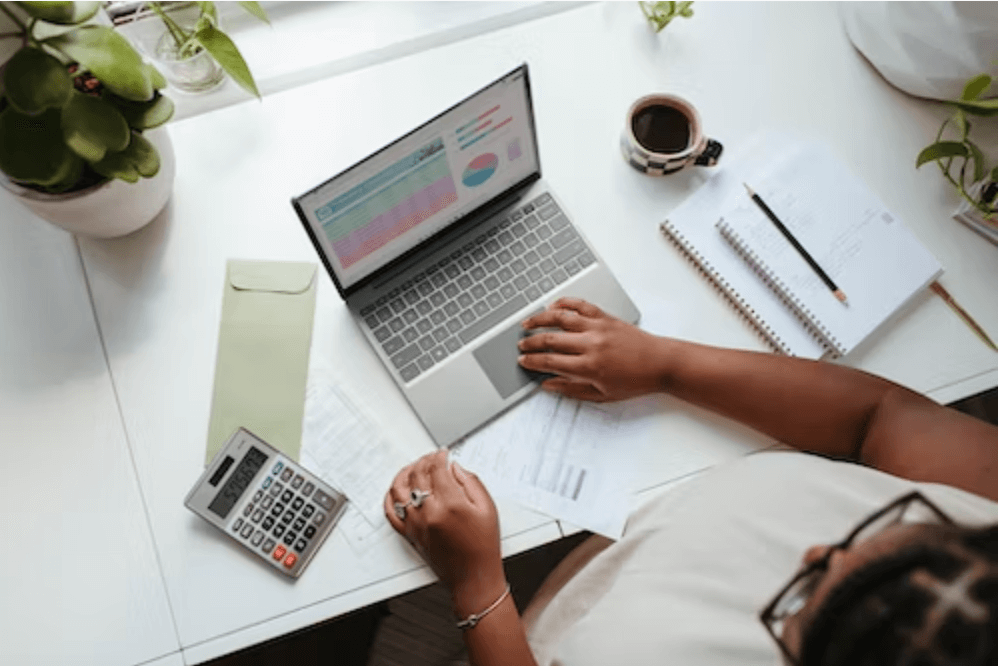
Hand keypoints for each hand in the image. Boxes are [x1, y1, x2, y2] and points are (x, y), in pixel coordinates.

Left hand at [384, 451, 505, 615]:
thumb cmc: (483, 546)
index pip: (437, 469)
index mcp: (451, 504)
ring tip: (413, 468)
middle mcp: (429, 512)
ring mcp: (416, 523)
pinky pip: (390, 512)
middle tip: (432, 458)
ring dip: (405, 473)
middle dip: (424, 461)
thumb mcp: (488, 508)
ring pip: (399, 489)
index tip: (443, 453)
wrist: (473, 577)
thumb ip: (471, 482)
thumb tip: (455, 467)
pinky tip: (396, 490)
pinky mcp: (409, 534)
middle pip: (418, 475)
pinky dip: (390, 497)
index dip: (440, 456)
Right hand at [518, 297, 668, 401]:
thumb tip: (549, 385)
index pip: (550, 362)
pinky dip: (564, 303)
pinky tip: (553, 307)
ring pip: (560, 318)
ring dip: (540, 320)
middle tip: (521, 345)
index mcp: (589, 367)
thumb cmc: (635, 380)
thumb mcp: (602, 395)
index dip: (532, 361)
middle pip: (550, 339)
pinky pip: (580, 305)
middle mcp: (591, 344)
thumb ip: (572, 390)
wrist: (661, 363)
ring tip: (527, 323)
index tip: (523, 361)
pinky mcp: (605, 317)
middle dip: (531, 343)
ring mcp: (598, 327)